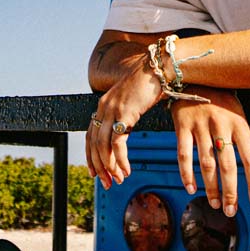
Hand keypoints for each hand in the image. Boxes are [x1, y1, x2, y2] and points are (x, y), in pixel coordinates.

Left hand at [85, 57, 161, 189]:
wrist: (159, 67)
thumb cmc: (151, 83)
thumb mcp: (132, 100)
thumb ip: (125, 113)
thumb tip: (125, 126)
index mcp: (104, 105)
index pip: (89, 136)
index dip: (91, 156)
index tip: (96, 172)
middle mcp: (104, 107)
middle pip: (94, 144)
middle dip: (99, 167)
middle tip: (107, 183)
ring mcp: (113, 110)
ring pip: (103, 147)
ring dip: (110, 167)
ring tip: (118, 179)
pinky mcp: (125, 113)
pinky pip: (117, 144)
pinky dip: (120, 160)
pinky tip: (127, 170)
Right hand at [171, 88, 249, 215]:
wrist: (195, 74)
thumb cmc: (222, 99)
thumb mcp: (240, 115)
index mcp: (239, 123)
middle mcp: (221, 124)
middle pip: (228, 164)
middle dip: (231, 191)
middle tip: (231, 211)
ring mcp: (201, 124)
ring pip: (206, 162)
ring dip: (211, 187)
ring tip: (215, 204)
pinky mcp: (182, 124)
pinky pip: (183, 153)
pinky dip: (186, 173)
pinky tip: (191, 188)